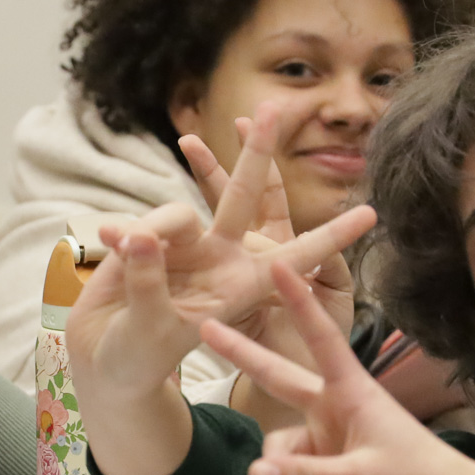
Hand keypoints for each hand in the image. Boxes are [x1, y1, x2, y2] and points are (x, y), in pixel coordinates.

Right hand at [66, 102, 372, 409]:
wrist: (114, 367)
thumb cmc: (143, 364)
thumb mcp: (167, 337)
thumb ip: (166, 289)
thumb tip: (154, 240)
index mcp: (248, 281)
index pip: (298, 253)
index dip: (332, 236)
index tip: (370, 215)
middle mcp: (221, 257)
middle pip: (244, 195)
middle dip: (256, 151)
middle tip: (271, 107)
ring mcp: (184, 251)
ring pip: (176, 212)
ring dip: (151, 226)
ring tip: (121, 250)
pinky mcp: (147, 250)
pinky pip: (138, 229)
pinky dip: (122, 234)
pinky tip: (104, 241)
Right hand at [198, 259, 474, 474]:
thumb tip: (253, 472)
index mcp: (350, 394)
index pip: (318, 339)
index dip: (297, 302)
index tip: (278, 265)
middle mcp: (334, 410)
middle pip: (278, 378)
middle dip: (242, 357)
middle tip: (205, 327)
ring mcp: (330, 440)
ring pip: (279, 449)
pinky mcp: (330, 470)